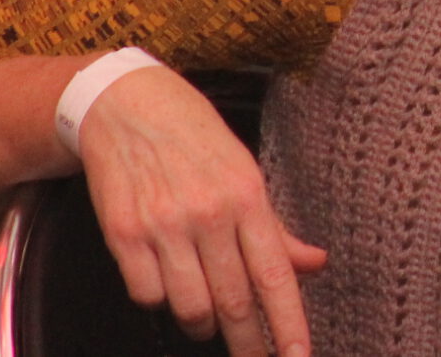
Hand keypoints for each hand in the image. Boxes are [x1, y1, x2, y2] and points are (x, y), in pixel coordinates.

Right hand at [76, 66, 325, 356]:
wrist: (129, 107)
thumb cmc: (198, 142)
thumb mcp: (246, 172)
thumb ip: (276, 228)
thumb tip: (316, 263)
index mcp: (248, 196)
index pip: (275, 274)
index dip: (288, 324)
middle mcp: (208, 213)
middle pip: (234, 301)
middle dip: (249, 343)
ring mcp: (163, 226)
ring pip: (190, 307)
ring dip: (203, 323)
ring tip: (208, 316)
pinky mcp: (123, 235)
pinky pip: (147, 294)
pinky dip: (160, 299)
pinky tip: (167, 280)